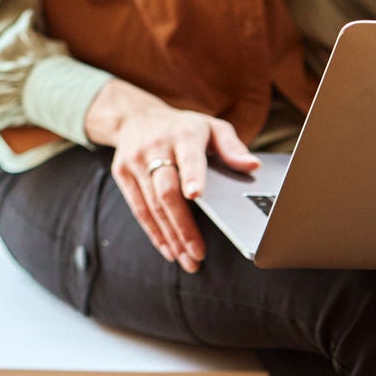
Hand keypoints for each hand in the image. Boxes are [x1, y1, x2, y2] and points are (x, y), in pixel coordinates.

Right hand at [82, 77, 256, 273]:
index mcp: (183, 134)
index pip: (188, 158)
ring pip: (152, 205)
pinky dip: (154, 232)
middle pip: (167, 190)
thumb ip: (232, 147)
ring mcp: (135, 162)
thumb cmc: (183, 127)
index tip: (196, 195)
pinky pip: (138, 209)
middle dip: (183, 225)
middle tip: (198, 252)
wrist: (135, 116)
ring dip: (170, 236)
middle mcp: (155, 147)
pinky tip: (168, 250)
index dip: (192, 176)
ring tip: (187, 260)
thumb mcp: (211, 127)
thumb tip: (252, 166)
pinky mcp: (122, 174)